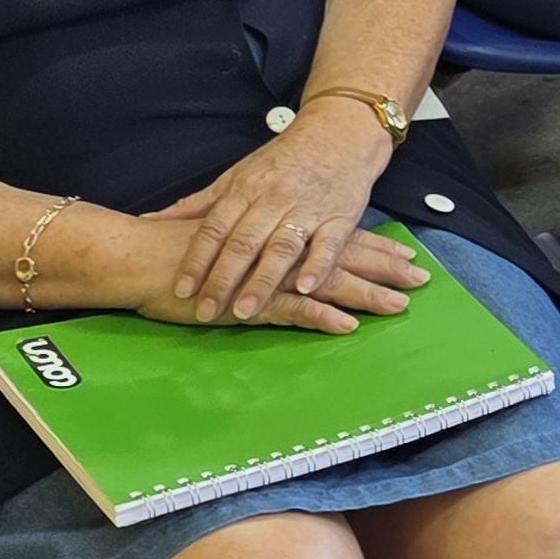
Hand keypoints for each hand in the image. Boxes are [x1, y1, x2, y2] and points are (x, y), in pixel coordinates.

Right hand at [123, 215, 423, 334]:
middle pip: (343, 259)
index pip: (337, 239)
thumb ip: (256, 239)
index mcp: (279, 233)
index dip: (374, 247)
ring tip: (400, 305)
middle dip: (384, 269)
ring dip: (366, 294)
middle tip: (422, 279)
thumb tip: (282, 245)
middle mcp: (280, 250)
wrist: (137, 253)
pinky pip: (292, 309)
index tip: (408, 255)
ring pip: (327, 284)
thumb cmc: (179, 247)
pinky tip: (346, 325)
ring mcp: (266, 276)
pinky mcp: (247, 301)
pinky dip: (320, 317)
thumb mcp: (229, 234)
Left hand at [142, 119, 405, 322]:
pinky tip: (307, 289)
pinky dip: (318, 266)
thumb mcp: (237, 176)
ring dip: (262, 281)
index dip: (196, 260)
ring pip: (281, 248)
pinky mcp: (341, 216)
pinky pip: (329, 245)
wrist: (339, 131)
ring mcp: (308, 208)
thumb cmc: (283, 159)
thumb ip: (196, 204)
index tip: (181, 290)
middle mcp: (273, 200)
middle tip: (205, 311)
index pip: (214, 229)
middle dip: (222, 279)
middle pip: (243, 243)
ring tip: (244, 312)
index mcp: (244, 190)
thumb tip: (148, 220)